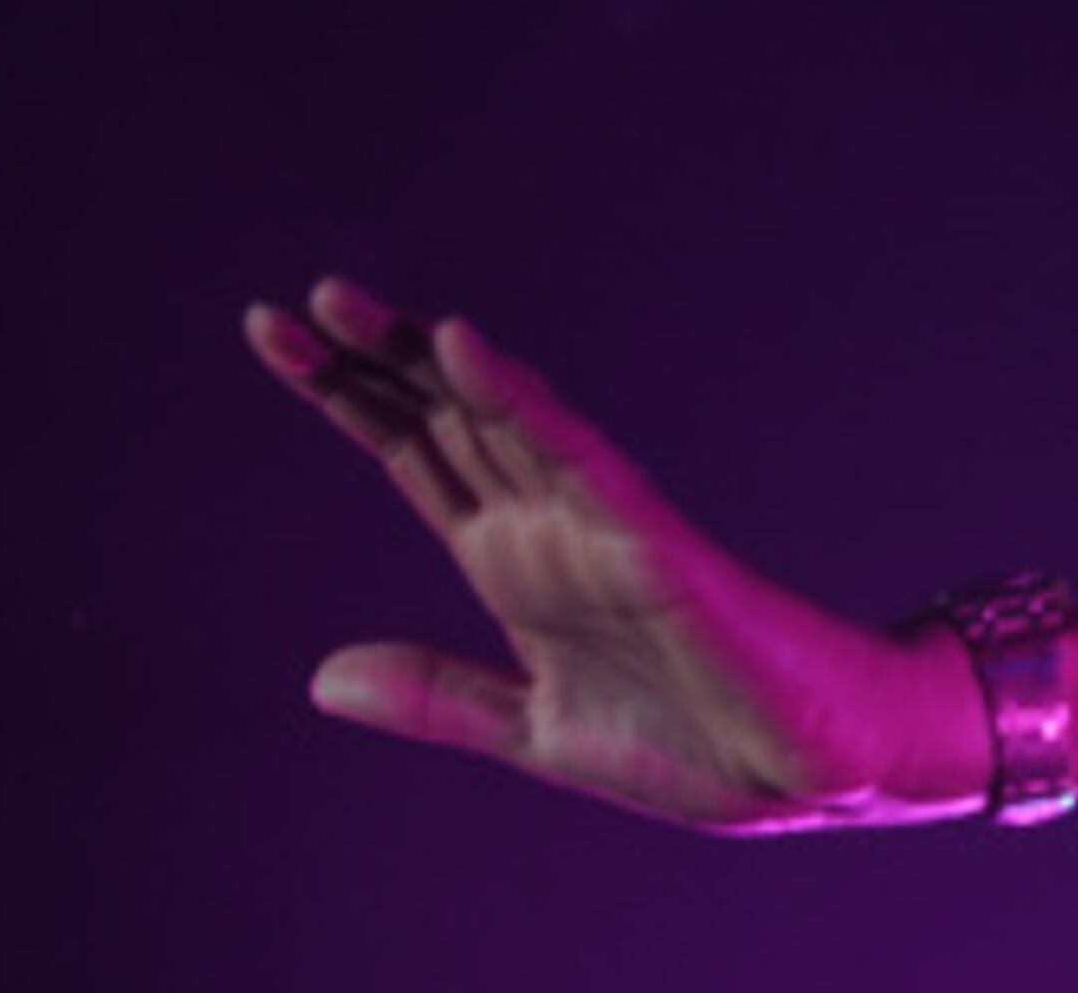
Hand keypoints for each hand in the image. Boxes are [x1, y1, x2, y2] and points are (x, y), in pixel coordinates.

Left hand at [246, 278, 979, 832]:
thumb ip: (436, 697)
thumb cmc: (695, 744)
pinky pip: (573, 456)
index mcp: (510, 563)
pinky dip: (516, 401)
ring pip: (492, 419)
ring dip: (419, 359)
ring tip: (340, 305)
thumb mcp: (533, 726)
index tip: (271, 339)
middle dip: (363, 361)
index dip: (345, 396)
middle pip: (439, 419)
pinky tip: (463, 350)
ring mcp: (594, 524)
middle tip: (285, 307)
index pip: (413, 454)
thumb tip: (320, 675)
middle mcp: (545, 524)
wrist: (806, 772)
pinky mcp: (649, 539)